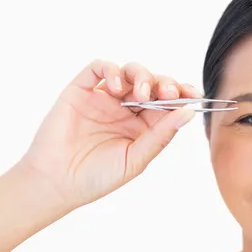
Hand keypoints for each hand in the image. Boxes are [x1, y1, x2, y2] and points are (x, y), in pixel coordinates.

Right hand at [18, 59, 199, 209]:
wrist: (57, 183)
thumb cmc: (97, 177)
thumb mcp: (136, 158)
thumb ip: (161, 135)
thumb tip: (189, 112)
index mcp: (142, 126)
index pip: (167, 103)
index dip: (182, 95)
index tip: (194, 95)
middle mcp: (125, 109)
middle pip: (152, 83)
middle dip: (165, 84)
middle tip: (168, 94)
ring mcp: (103, 98)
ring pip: (129, 72)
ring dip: (142, 76)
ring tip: (141, 93)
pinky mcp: (81, 90)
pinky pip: (98, 68)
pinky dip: (111, 70)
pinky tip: (116, 86)